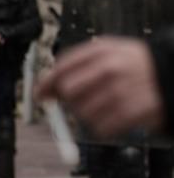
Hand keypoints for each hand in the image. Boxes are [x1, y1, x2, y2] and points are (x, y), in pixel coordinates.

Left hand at [35, 37, 163, 137]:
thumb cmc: (138, 65)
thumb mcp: (112, 52)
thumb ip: (78, 65)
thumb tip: (46, 87)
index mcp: (102, 50)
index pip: (62, 67)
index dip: (47, 82)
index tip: (40, 94)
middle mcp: (109, 67)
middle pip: (69, 90)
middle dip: (69, 100)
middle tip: (78, 104)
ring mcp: (121, 89)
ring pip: (84, 112)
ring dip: (89, 116)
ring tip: (107, 109)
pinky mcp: (133, 110)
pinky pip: (102, 128)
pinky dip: (104, 128)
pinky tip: (115, 120)